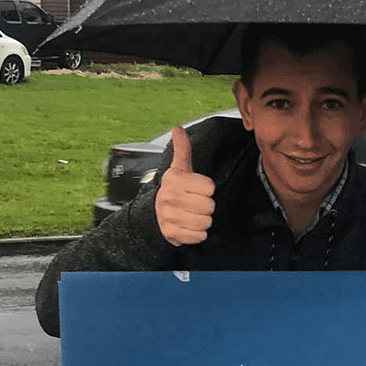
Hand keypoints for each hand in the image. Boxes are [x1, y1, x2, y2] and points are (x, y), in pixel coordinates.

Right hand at [154, 126, 216, 245]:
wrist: (155, 213)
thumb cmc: (175, 189)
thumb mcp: (179, 168)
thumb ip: (182, 149)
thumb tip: (177, 129)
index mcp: (175, 180)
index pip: (209, 187)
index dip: (207, 189)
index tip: (198, 188)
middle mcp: (170, 198)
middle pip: (209, 206)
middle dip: (207, 206)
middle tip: (196, 203)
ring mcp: (169, 217)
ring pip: (205, 222)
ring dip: (204, 220)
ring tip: (194, 214)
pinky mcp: (171, 234)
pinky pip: (198, 236)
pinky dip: (198, 234)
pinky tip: (190, 226)